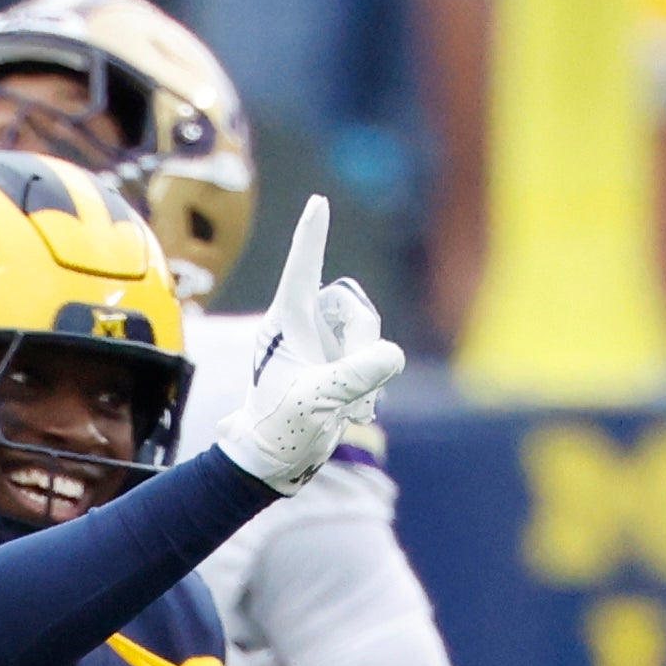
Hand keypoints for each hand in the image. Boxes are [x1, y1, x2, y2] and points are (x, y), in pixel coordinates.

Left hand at [217, 198, 405, 495]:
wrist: (274, 462)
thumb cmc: (280, 429)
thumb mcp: (319, 400)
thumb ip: (356, 375)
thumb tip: (391, 354)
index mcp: (285, 323)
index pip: (302, 269)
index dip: (312, 235)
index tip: (318, 203)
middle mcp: (303, 326)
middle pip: (353, 305)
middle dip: (363, 340)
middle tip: (354, 385)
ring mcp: (321, 345)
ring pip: (367, 331)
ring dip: (368, 368)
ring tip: (351, 407)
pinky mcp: (336, 364)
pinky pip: (372, 355)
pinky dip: (371, 384)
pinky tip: (353, 413)